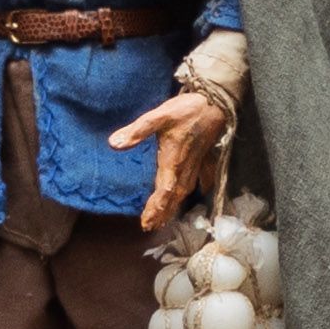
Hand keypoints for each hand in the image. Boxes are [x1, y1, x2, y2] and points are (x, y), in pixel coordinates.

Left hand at [108, 90, 230, 232]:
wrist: (215, 101)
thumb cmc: (187, 109)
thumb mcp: (158, 116)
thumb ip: (137, 131)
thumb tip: (114, 144)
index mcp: (173, 161)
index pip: (162, 192)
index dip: (155, 209)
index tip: (146, 223)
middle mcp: (186, 167)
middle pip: (173, 196)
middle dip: (163, 213)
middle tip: (152, 227)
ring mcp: (198, 164)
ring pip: (186, 190)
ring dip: (175, 205)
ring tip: (166, 217)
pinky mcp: (205, 157)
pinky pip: (201, 179)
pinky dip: (198, 188)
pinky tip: (199, 193)